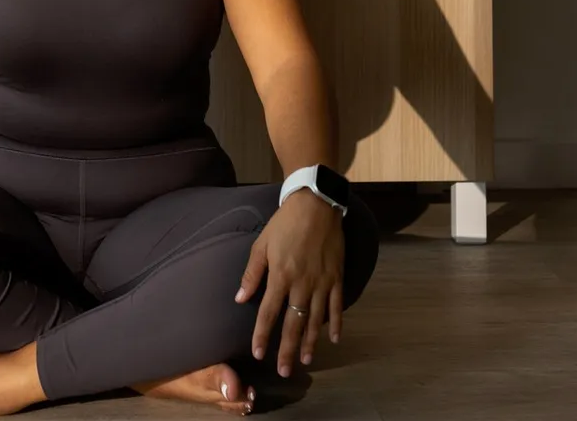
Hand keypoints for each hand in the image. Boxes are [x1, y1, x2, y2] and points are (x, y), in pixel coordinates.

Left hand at [234, 190, 344, 377]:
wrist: (316, 205)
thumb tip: (239, 299)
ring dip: (311, 342)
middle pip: (293, 323)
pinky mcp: (337, 277)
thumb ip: (251, 274)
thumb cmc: (284, 224)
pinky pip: (337, 305)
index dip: (263, 335)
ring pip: (316, 319)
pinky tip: (334, 339)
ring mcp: (322, 282)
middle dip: (288, 349)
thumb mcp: (261, 245)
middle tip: (284, 371)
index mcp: (280, 275)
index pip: (268, 313)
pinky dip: (336, 323)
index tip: (259, 353)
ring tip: (306, 360)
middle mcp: (302, 284)